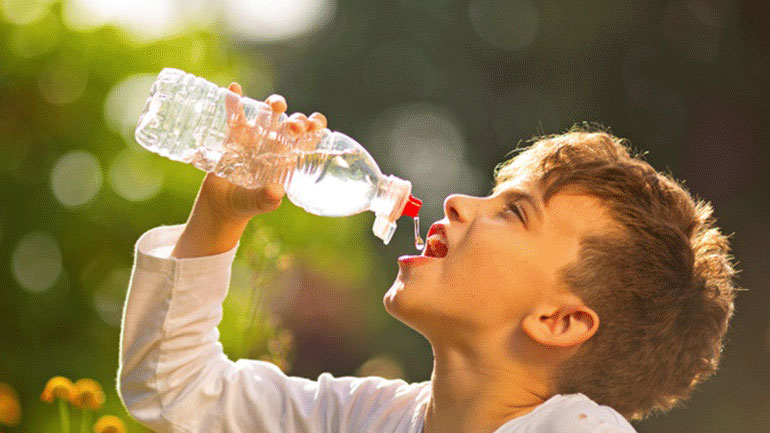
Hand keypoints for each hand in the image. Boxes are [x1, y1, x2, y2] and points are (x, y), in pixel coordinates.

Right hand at [199, 82, 327, 222]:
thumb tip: (276, 192)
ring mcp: (255, 137)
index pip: (307, 138)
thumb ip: (266, 199)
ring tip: (276, 105)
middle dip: (296, 121)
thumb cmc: (246, 204)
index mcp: (287, 158)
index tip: (316, 125)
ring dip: (274, 105)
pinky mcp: (234, 135)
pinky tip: (234, 88)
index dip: (314, 128)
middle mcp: (274, 143)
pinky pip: (235, 115)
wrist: (221, 203)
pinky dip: (234, 102)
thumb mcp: (257, 204)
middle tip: (295, 127)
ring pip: (268, 114)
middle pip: (290, 124)